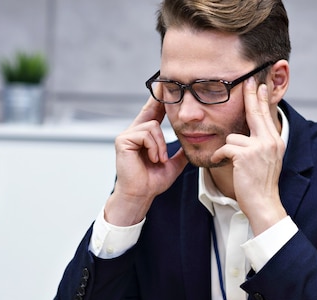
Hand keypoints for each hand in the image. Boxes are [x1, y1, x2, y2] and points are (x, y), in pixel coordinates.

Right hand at [105, 96, 187, 225]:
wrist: (141, 195)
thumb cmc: (152, 182)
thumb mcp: (173, 164)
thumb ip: (181, 152)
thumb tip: (194, 142)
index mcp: (143, 135)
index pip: (152, 112)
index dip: (158, 99)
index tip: (164, 86)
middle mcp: (133, 132)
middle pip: (154, 115)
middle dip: (162, 118)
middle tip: (164, 119)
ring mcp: (126, 135)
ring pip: (153, 126)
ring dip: (161, 145)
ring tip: (159, 160)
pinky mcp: (123, 140)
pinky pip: (146, 134)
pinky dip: (154, 148)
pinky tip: (153, 159)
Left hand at [211, 77, 286, 234]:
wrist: (263, 203)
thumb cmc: (260, 185)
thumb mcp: (266, 160)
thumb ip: (260, 144)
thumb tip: (250, 131)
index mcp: (275, 141)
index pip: (266, 115)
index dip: (260, 99)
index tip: (258, 85)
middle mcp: (270, 141)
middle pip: (256, 113)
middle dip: (250, 95)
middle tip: (247, 80)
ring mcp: (259, 147)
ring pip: (232, 137)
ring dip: (227, 150)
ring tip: (232, 163)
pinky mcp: (245, 155)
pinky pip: (225, 148)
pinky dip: (219, 156)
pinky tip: (222, 164)